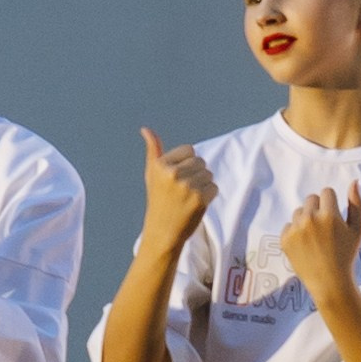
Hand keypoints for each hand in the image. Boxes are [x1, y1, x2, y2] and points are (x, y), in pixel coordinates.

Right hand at [139, 127, 216, 247]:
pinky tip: (196, 205)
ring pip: (209, 174)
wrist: (162, 232)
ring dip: (203, 185)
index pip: (189, 150)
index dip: (186, 164)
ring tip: (189, 197)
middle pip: (201, 161)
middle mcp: (173, 173)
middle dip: (196, 174)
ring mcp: (187, 186)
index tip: (176, 179)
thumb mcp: (152, 174)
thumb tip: (145, 129)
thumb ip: (153, 150)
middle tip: (183, 191)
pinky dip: (209, 196)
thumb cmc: (157, 201)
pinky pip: (214, 187)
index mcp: (161, 165)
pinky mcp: (200, 199)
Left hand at [279, 182, 360, 306]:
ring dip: (306, 220)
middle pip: (311, 198)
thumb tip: (354, 181)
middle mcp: (310, 219)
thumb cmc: (346, 255)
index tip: (333, 219)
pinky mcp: (285, 239)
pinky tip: (306, 246)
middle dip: (318, 209)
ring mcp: (296, 230)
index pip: (326, 192)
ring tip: (315, 239)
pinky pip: (289, 225)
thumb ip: (356, 204)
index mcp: (329, 215)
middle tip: (325, 230)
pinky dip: (295, 233)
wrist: (329, 282)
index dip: (331, 205)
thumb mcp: (357, 230)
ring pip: (299, 211)